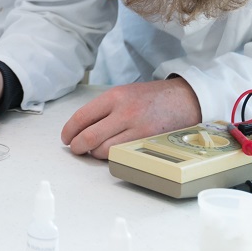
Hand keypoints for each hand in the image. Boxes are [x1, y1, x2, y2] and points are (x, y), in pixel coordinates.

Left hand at [60, 78, 200, 158]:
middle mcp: (124, 112)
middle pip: (89, 137)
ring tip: (96, 149)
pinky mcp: (147, 142)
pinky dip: (111, 157)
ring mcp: (137, 129)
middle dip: (77, 147)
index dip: (69, 131)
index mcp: (115, 96)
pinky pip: (121, 155)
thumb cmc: (152, 98)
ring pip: (103, 150)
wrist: (185, 99)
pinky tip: (112, 152)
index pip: (81, 117)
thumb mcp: (124, 93)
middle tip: (76, 148)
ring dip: (94, 154)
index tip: (66, 138)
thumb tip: (79, 128)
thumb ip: (103, 109)